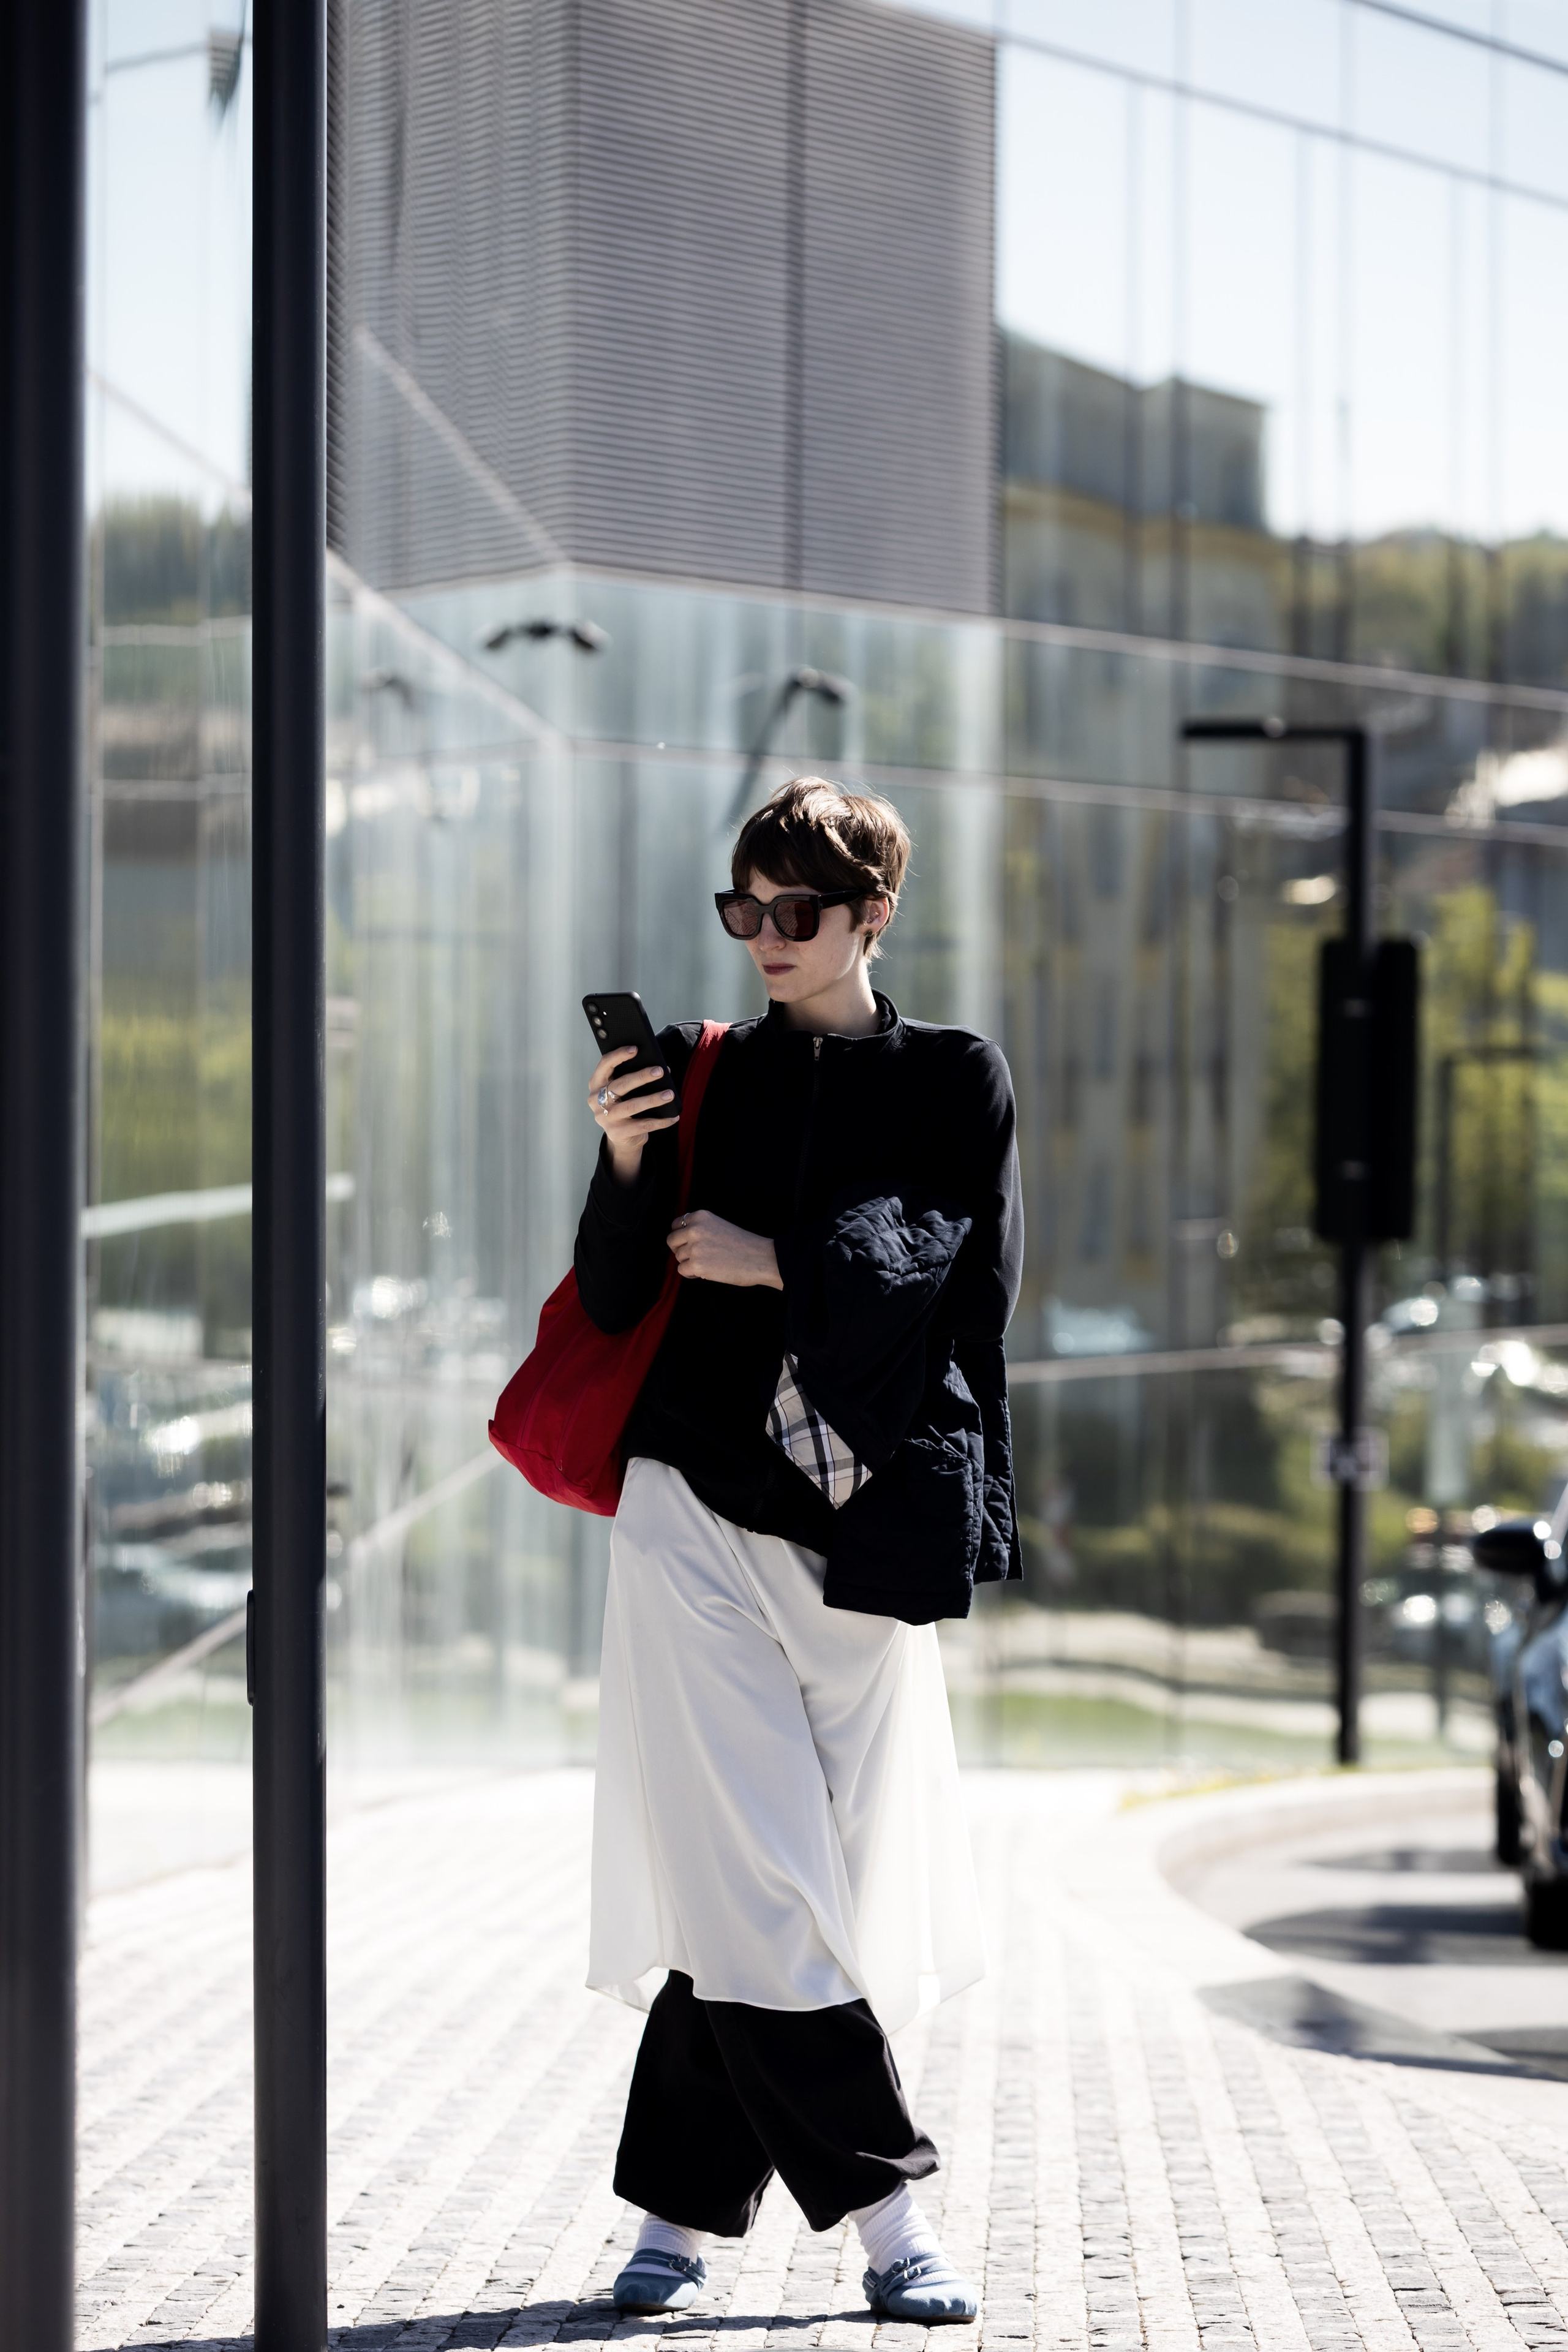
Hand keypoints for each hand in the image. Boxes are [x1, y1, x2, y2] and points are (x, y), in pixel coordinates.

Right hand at [588, 1044, 677, 1185]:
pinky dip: (660, 1121)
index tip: (635, 1049)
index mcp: (596, 1083)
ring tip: (670, 1094)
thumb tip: (662, 1068)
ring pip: (631, 1106)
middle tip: (660, 1071)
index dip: (619, 1056)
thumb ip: (632, 1077)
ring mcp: (605, 1118)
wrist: (621, 1137)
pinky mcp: (617, 1133)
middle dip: (641, 1077)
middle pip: (620, 1085)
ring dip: (653, 1099)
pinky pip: (642, 1125)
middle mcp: (596, 1100)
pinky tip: (673, 1117)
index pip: (605, 1065)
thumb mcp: (623, 1090)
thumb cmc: (624, 1105)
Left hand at [667, 1210, 781, 1288]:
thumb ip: (699, 1229)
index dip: (680, 1236)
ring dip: (689, 1263)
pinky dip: (691, 1274)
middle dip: (680, 1250)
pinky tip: (705, 1272)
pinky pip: (682, 1270)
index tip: (687, 1243)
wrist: (759, 1257)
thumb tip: (681, 1241)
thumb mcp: (718, 1225)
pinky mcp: (697, 1264)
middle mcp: (694, 1229)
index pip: (675, 1224)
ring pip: (678, 1257)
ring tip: (706, 1264)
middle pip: (671, 1241)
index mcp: (700, 1216)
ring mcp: (694, 1247)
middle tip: (693, 1256)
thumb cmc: (743, 1244)